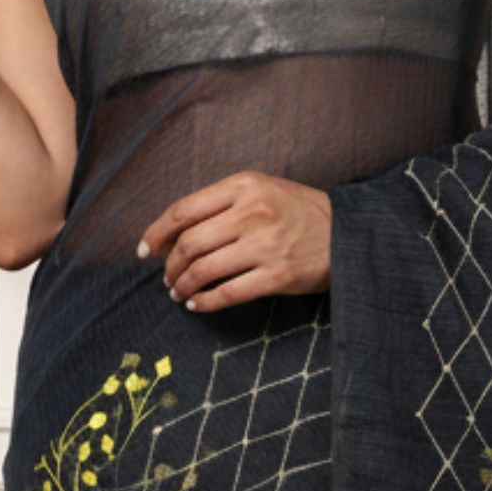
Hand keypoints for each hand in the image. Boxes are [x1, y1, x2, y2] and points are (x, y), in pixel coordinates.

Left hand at [136, 170, 330, 313]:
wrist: (347, 232)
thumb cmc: (297, 211)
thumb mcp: (261, 189)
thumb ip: (221, 203)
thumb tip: (173, 232)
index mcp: (243, 185)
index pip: (184, 210)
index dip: (157, 232)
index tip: (144, 250)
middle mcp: (251, 212)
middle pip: (189, 243)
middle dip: (170, 266)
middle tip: (167, 278)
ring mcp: (265, 244)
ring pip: (204, 270)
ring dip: (184, 286)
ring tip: (180, 292)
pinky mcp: (278, 275)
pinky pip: (228, 293)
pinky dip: (206, 302)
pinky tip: (198, 305)